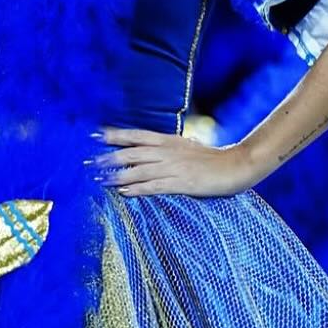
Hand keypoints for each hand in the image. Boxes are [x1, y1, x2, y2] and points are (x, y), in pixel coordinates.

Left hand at [95, 129, 257, 197]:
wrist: (236, 165)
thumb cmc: (213, 158)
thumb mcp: (188, 147)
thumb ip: (169, 148)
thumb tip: (152, 149)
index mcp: (169, 140)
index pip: (137, 135)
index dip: (116, 135)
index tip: (96, 134)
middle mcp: (167, 151)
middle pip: (132, 152)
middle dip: (109, 157)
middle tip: (91, 162)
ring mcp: (174, 167)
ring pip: (139, 170)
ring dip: (118, 175)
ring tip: (101, 180)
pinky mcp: (181, 183)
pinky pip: (154, 186)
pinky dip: (138, 189)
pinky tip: (124, 192)